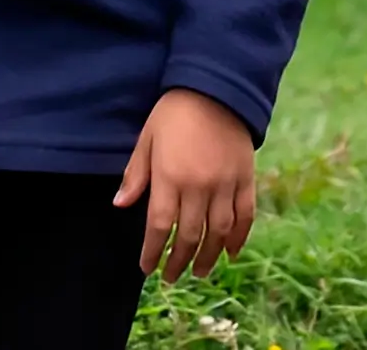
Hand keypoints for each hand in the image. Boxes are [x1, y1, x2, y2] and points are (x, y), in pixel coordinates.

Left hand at [114, 88, 256, 283]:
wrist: (217, 89)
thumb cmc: (174, 113)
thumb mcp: (147, 139)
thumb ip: (136, 174)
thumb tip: (120, 205)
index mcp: (170, 177)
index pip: (160, 227)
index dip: (153, 252)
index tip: (147, 268)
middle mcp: (199, 186)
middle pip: (189, 235)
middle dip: (179, 261)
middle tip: (171, 276)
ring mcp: (226, 184)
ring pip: (218, 232)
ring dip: (208, 257)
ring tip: (200, 272)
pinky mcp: (246, 178)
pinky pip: (245, 216)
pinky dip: (239, 237)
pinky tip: (230, 252)